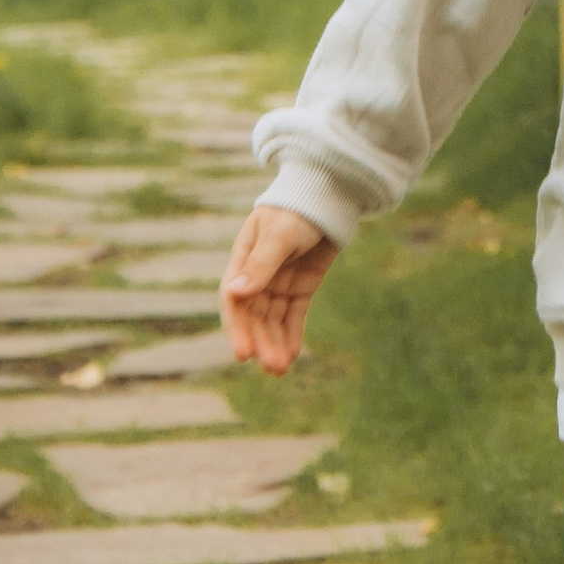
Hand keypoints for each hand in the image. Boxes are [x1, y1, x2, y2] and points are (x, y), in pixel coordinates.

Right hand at [221, 202, 337, 374]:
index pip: (234, 301)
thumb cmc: (297, 208)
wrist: (328, 194)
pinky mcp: (301, 286)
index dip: (237, 328)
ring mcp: (279, 282)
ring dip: (275, 343)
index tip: (243, 354)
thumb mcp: (279, 234)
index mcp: (243, 259)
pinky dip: (291, 334)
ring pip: (273, 319)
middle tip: (271, 367)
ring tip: (280, 369)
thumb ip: (260, 264)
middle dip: (261, 341)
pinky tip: (293, 354)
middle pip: (254, 315)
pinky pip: (293, 315)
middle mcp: (258, 274)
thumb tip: (234, 293)